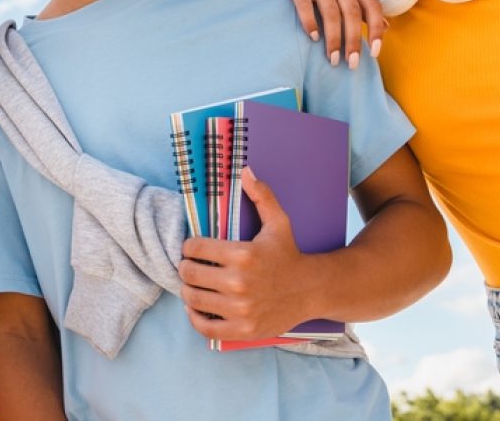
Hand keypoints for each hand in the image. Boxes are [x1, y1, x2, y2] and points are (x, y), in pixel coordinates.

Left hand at [178, 167, 325, 340]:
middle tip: (191, 266)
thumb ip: (261, 196)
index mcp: (243, 255)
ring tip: (195, 284)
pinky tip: (198, 307)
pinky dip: (195, 317)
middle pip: (189, 273)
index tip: (193, 248)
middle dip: (186, 267)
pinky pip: (204, 326)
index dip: (189, 246)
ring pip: (192, 299)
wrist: (312, 290)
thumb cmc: (290, 255)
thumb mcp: (279, 223)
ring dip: (189, 290)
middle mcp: (239, 283)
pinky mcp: (242, 330)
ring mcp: (240, 309)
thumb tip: (245, 170)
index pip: (194, 248)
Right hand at [260, 0, 385, 69]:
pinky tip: (313, 38)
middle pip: (351, 12)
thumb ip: (362, 2)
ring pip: (330, 12)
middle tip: (352, 64)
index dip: (375, 29)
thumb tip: (385, 26)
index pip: (372, 5)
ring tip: (332, 59)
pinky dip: (310, 22)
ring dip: (333, 38)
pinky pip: (304, 5)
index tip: (375, 52)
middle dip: (353, 41)